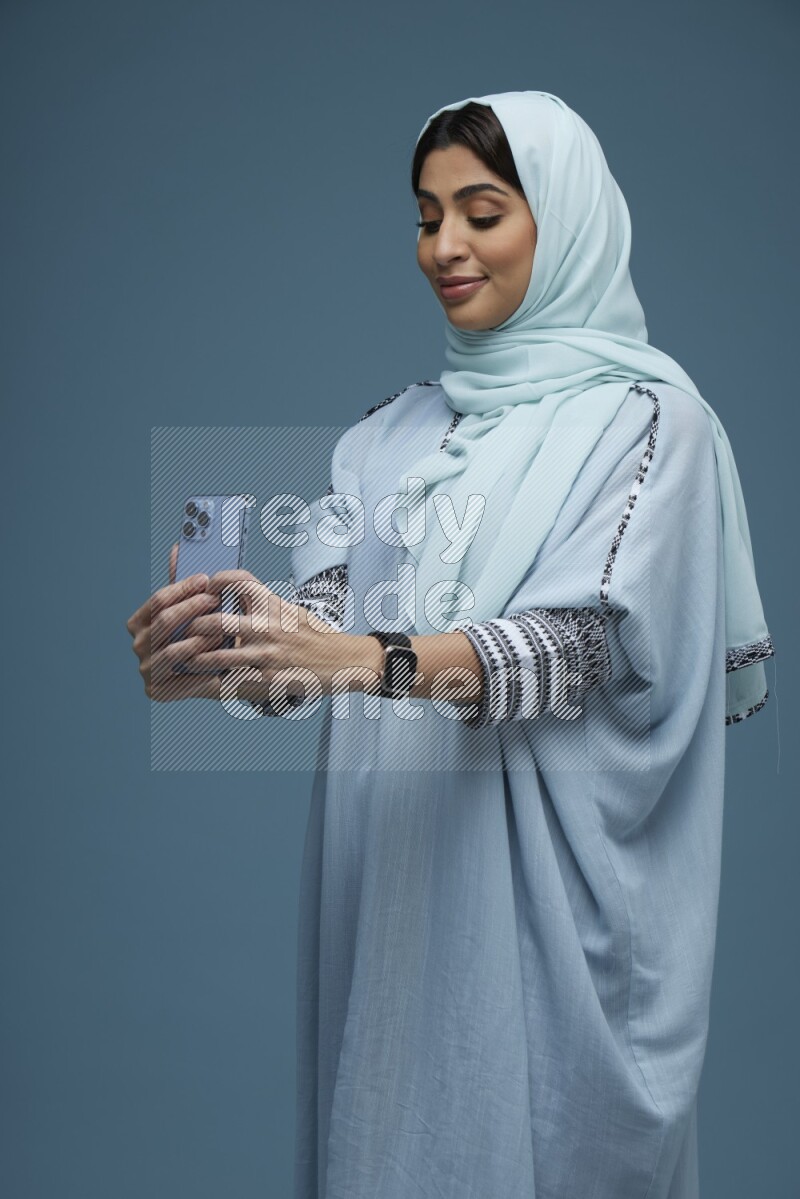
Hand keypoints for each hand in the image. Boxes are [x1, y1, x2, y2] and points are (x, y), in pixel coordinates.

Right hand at [126, 544, 225, 701]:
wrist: (212, 672)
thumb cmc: (202, 632)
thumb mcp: (194, 607)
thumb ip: (184, 582)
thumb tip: (178, 546)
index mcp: (139, 622)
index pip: (159, 600)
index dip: (184, 589)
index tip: (207, 580)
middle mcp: (138, 645)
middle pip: (164, 621)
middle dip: (192, 609)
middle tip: (217, 601)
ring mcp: (145, 668)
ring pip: (173, 648)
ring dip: (199, 637)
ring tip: (222, 629)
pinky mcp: (156, 690)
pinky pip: (180, 673)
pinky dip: (200, 663)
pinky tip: (218, 655)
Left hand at [186, 569, 376, 703]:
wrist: (345, 661)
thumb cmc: (316, 636)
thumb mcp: (292, 611)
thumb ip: (265, 606)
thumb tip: (237, 600)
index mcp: (274, 605)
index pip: (238, 581)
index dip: (216, 581)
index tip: (205, 589)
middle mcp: (268, 626)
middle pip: (216, 620)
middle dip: (194, 626)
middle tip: (186, 630)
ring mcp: (267, 654)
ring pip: (217, 655)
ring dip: (195, 659)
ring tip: (185, 660)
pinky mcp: (268, 679)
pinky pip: (232, 682)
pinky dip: (214, 683)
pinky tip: (204, 683)